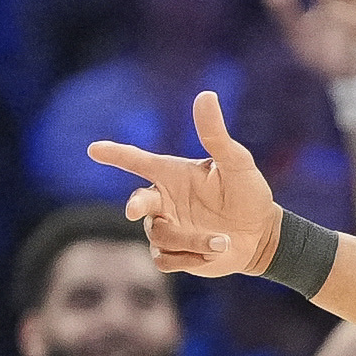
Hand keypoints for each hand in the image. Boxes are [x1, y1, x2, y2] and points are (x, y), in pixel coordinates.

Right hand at [92, 90, 283, 276]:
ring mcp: (167, 228)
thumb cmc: (248, 193)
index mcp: (172, 174)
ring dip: (192, 240)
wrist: (261, 235)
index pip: (137, 162)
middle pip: (138, 203)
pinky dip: (192, 259)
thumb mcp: (236, 163)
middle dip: (135, 205)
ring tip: (223, 241)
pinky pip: (166, 260)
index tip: (94, 149)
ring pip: (160, 236)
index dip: (115, 154)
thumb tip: (206, 96)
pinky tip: (215, 254)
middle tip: (134, 209)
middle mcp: (164, 200)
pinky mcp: (174, 254)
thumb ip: (216, 135)